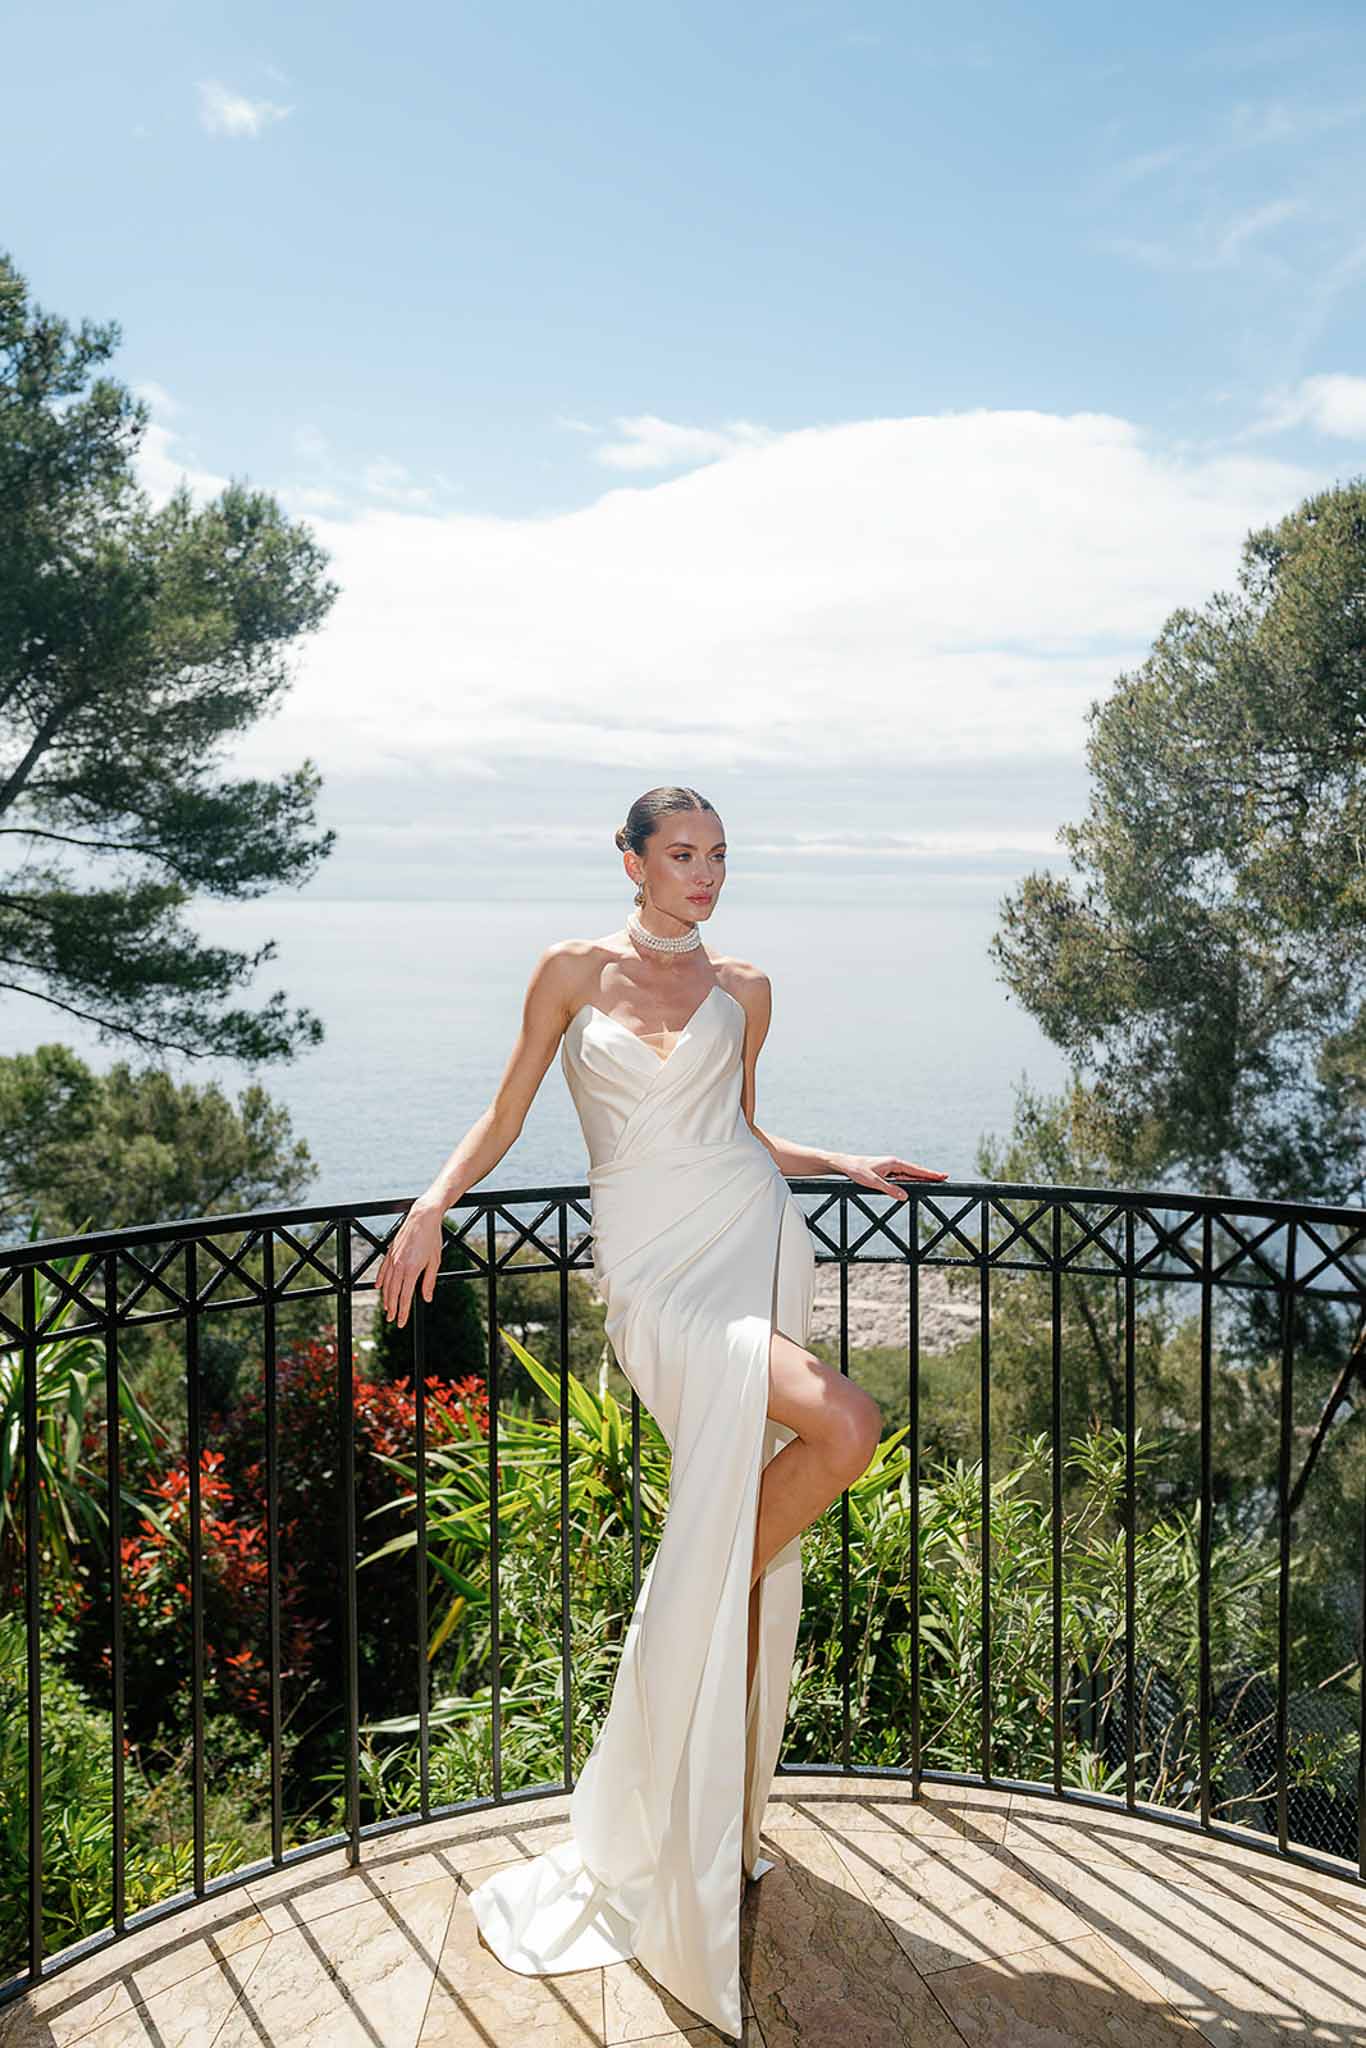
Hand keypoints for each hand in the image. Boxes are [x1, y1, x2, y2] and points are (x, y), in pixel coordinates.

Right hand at [375, 1198, 444, 1327]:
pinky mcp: (390, 1252)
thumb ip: (429, 1281)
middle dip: (392, 1308)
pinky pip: (383, 1270)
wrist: (423, 1217)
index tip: (401, 1322)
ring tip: (387, 1308)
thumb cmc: (432, 1238)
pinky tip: (379, 1288)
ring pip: (386, 1283)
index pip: (405, 1296)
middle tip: (392, 1319)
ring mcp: (393, 1258)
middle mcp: (399, 1265)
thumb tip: (426, 1298)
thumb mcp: (435, 1262)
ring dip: (386, 1297)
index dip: (403, 1312)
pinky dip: (380, 1280)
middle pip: (393, 1293)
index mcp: (411, 1269)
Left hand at [832, 1152, 948, 1200]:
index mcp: (894, 1163)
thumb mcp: (873, 1182)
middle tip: (944, 1178)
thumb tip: (904, 1196)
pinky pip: (902, 1176)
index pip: (916, 1170)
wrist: (846, 1164)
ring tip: (935, 1180)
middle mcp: (895, 1164)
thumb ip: (889, 1189)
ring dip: (922, 1177)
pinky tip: (916, 1182)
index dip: (930, 1174)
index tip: (942, 1176)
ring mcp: (891, 1167)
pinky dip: (911, 1179)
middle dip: (930, 1175)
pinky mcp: (887, 1171)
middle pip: (916, 1171)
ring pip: (910, 1174)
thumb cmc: (858, 1171)